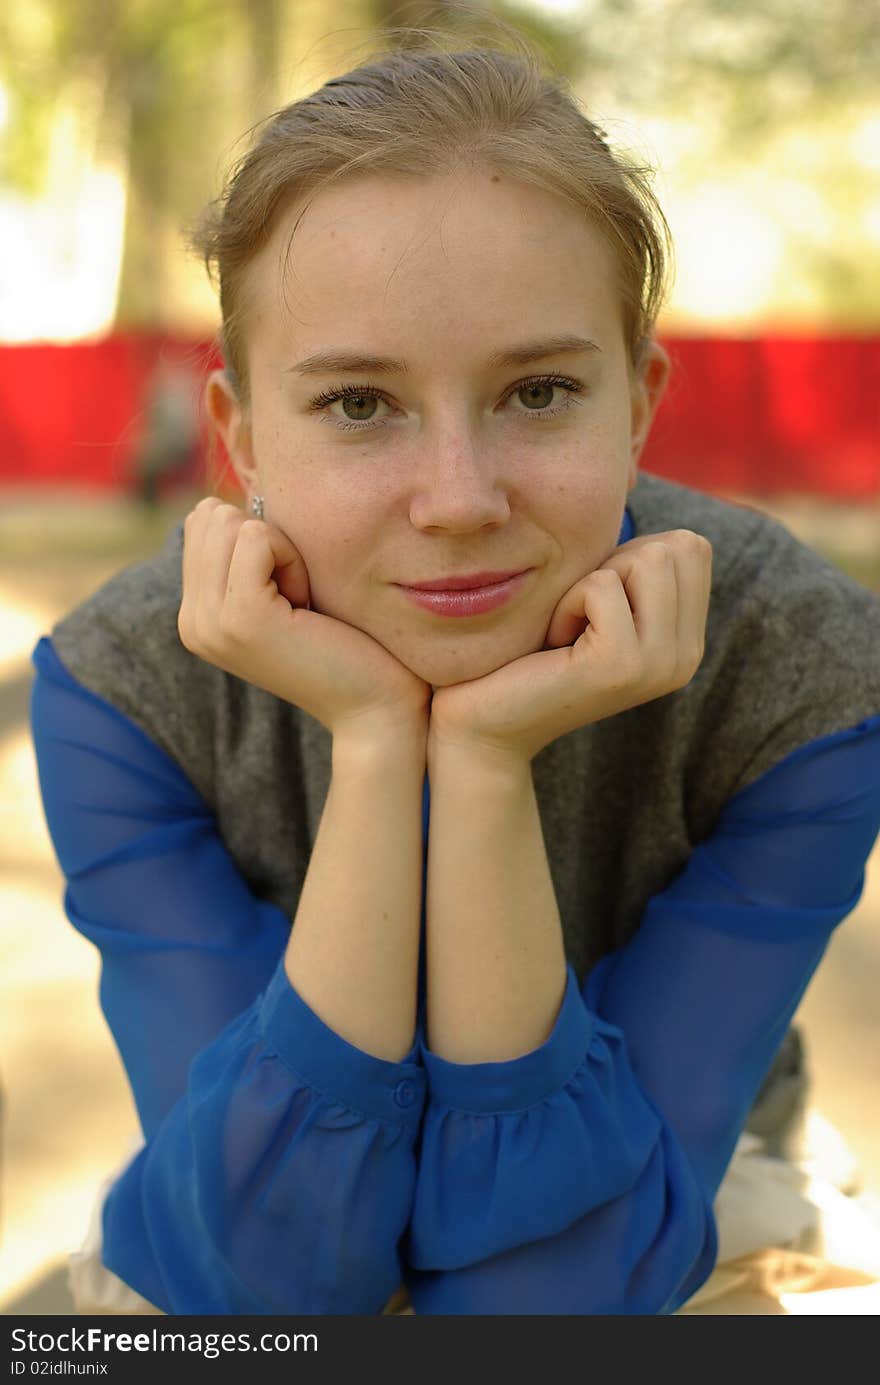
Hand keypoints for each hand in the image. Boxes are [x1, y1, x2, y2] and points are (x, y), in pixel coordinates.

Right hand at [178, 498, 430, 739]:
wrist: (374, 705)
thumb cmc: (345, 641)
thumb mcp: (283, 591)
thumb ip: (248, 554)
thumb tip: (234, 496)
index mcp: (196, 615)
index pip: (202, 522)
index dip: (257, 538)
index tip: (288, 591)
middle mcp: (192, 622)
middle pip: (212, 516)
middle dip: (267, 541)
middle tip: (299, 597)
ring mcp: (210, 623)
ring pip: (232, 522)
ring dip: (283, 551)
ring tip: (303, 603)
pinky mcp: (240, 618)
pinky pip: (257, 537)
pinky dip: (294, 559)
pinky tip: (308, 604)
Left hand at [428, 529, 712, 764]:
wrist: (482, 723)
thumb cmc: (524, 650)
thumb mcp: (590, 596)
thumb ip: (628, 560)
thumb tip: (630, 474)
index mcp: (685, 639)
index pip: (690, 545)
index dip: (628, 556)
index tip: (590, 604)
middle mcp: (685, 656)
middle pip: (676, 545)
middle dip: (611, 565)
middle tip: (574, 617)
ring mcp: (661, 665)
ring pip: (645, 558)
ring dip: (587, 583)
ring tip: (564, 629)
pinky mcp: (623, 666)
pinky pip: (602, 586)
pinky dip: (566, 602)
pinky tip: (551, 644)